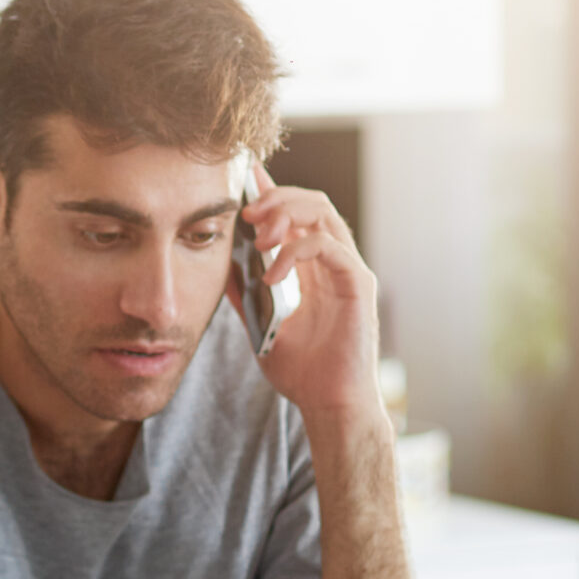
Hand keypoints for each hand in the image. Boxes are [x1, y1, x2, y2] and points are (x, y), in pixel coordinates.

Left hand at [228, 166, 383, 425]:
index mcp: (314, 267)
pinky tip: (272, 275)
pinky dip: (296, 252)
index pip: (295, 214)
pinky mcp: (358, 283)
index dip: (272, 190)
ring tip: (259, 238)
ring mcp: (349, 269)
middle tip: (247, 212)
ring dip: (286, 215)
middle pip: (311, 202)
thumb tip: (220, 266)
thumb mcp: (260, 324)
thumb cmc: (302, 370)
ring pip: (322, 213)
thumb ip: (245, 293)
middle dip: (276, 197)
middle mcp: (334, 261)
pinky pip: (328, 246)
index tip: (245, 174)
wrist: (328, 404)